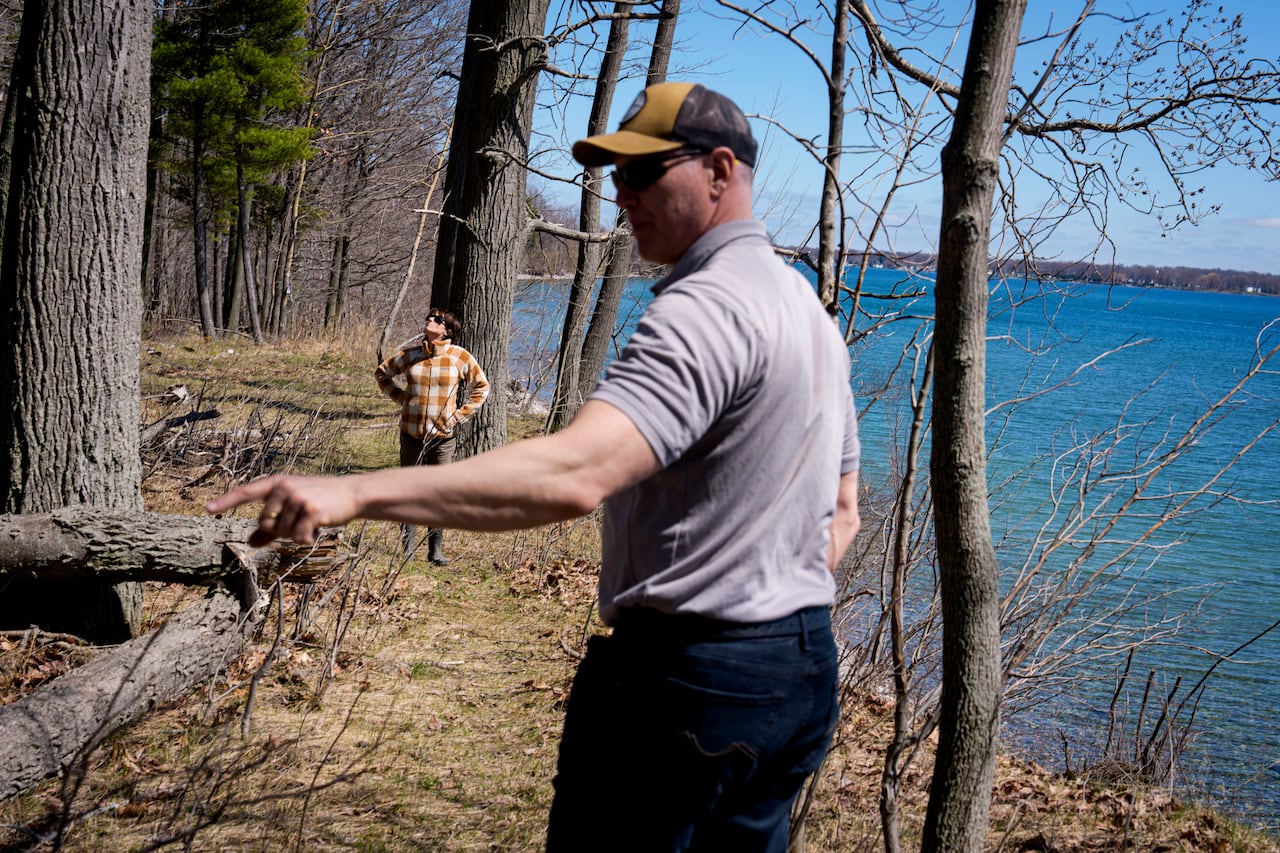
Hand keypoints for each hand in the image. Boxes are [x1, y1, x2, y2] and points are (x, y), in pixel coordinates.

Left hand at [206, 473, 358, 546]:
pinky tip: (318, 530)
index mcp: (277, 483)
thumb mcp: (294, 506)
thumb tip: (250, 543)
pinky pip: (297, 537)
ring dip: (296, 534)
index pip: (246, 492)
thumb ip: (271, 525)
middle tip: (299, 521)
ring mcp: (297, 498)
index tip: (207, 509)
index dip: (226, 501)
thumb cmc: (321, 499)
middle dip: (279, 530)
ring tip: (312, 521)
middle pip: (264, 523)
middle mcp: (284, 487)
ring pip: (282, 532)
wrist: (352, 494)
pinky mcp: (311, 510)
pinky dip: (306, 539)